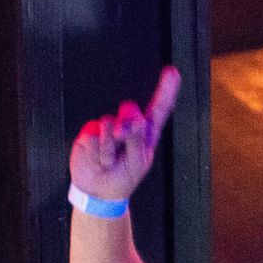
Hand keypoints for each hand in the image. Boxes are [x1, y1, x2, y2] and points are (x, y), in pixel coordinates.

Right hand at [69, 66, 180, 204]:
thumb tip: (130, 119)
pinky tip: (97, 161)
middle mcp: (127, 124)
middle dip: (127, 127)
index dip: (166, 90)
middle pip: (130, 110)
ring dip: (108, 149)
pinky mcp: (90, 132)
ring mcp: (107, 127)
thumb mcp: (138, 162)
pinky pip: (92, 136)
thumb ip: (137, 138)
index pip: (158, 108)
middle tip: (121, 142)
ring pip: (108, 125)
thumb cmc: (124, 177)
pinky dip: (96, 153)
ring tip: (108, 162)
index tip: (172, 71)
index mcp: (146, 132)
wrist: (98, 191)